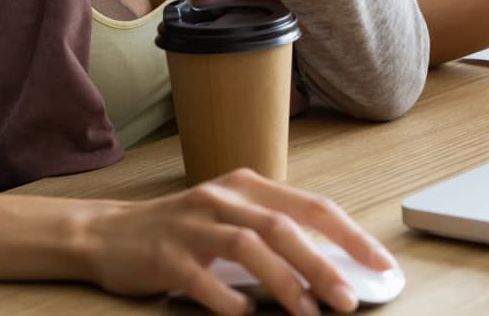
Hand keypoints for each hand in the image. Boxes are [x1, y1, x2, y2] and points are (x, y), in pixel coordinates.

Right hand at [78, 168, 394, 314]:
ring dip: (284, 282)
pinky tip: (244, 315)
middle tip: (349, 299)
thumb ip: (274, 234)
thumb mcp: (232, 219)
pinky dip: (226, 297)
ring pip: (248, 246)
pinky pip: (201, 277)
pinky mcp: (164, 254)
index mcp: (249, 186)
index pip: (312, 206)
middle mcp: (223, 197)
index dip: (350, 236)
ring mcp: (192, 223)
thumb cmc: (182, 231)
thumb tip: (331, 269)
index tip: (380, 265)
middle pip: (283, 227)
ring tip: (308, 313)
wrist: (108, 234)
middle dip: (322, 265)